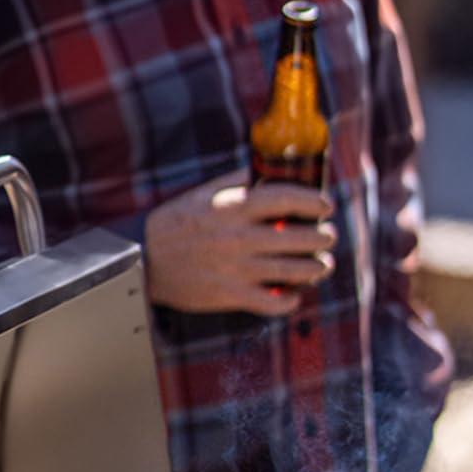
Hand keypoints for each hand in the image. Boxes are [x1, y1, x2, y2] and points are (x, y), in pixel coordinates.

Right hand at [145, 174, 336, 316]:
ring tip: (323, 264)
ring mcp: (237, 268)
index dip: (313, 201)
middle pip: (298, 237)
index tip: (326, 205)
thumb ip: (236, 181)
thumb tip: (263, 168)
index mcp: (234, 207)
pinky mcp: (231, 295)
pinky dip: (289, 300)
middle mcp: (240, 237)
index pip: (286, 198)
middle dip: (322, 237)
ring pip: (293, 271)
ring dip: (316, 268)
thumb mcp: (202, 193)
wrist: (144, 258)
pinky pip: (272, 302)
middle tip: (328, 237)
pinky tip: (294, 294)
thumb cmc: (175, 223)